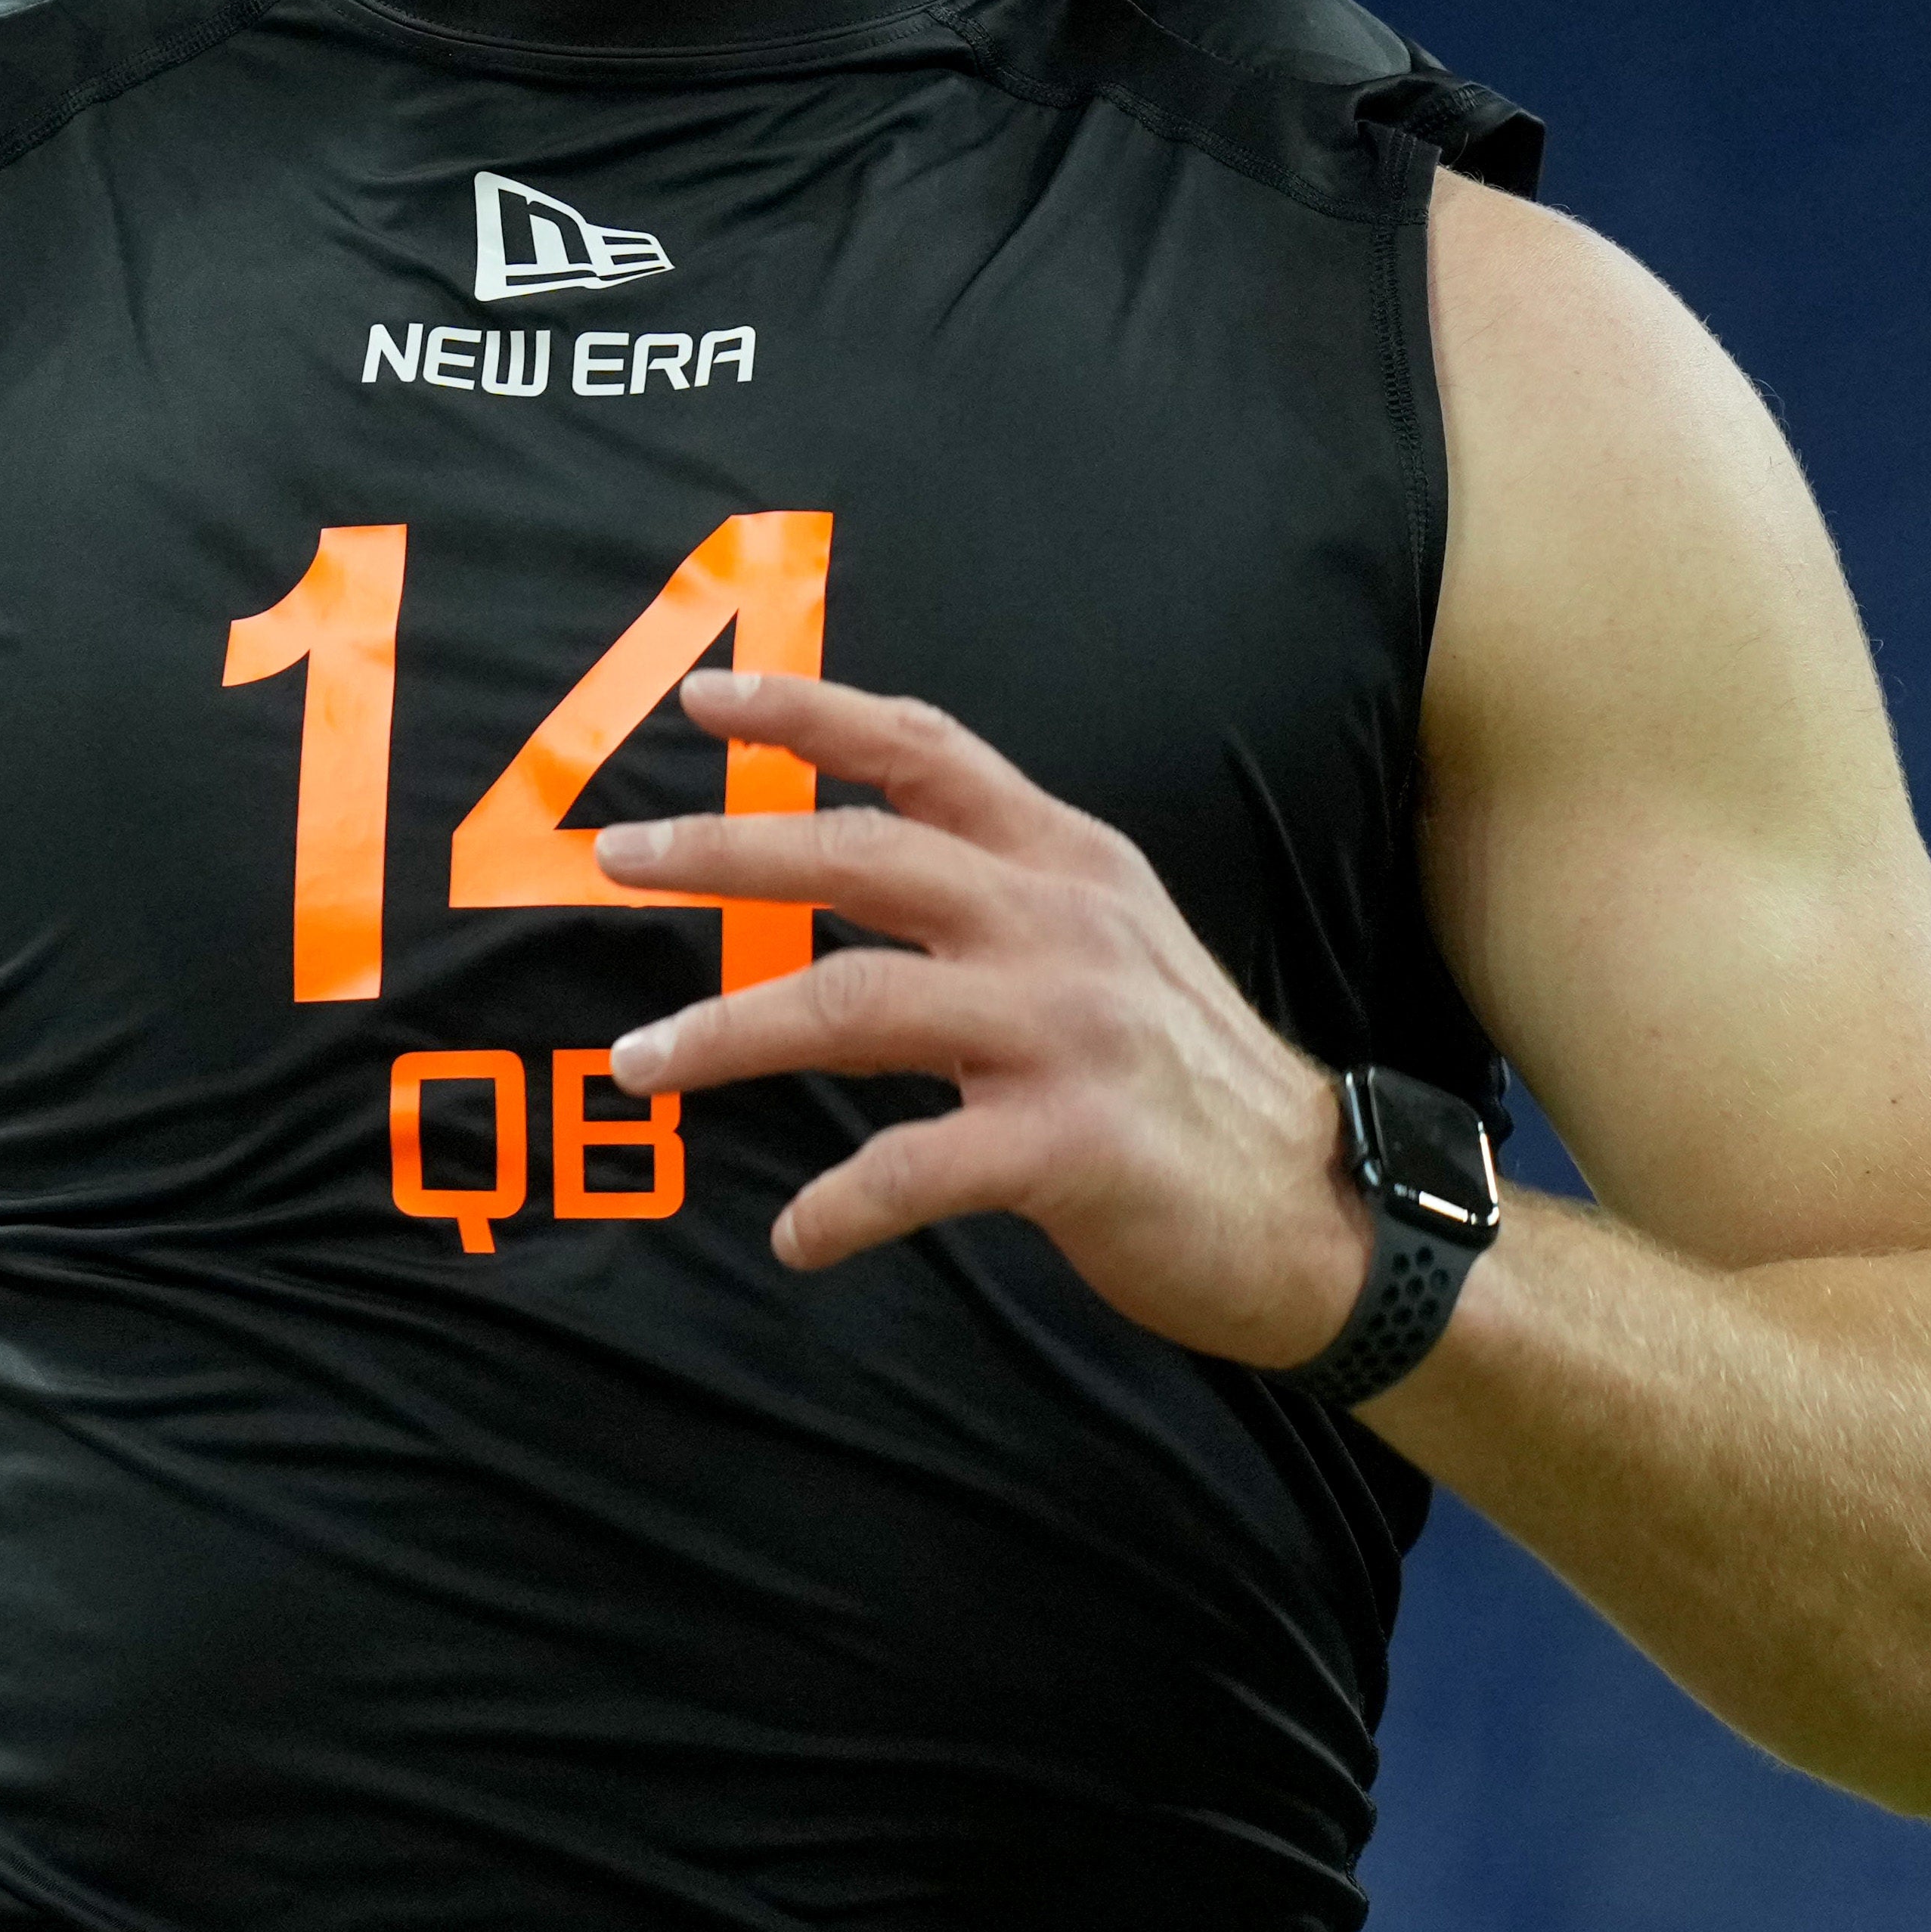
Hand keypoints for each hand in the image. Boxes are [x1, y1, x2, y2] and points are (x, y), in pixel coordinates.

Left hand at [597, 668, 1369, 1366]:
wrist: (1314, 1208)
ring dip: (725, 1035)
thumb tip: (844, 861)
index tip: (708, 695)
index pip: (924, 752)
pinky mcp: (1068, 1147)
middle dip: (722, 850)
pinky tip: (796, 1236)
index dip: (811, 714)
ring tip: (642, 1064)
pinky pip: (912, 1168)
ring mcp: (1065, 1032)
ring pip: (850, 1004)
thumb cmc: (1184, 1077)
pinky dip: (837, 1208)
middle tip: (616, 858)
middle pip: (857, 856)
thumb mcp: (1108, 939)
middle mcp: (1060, 923)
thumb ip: (995, 891)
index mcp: (1066, 860)